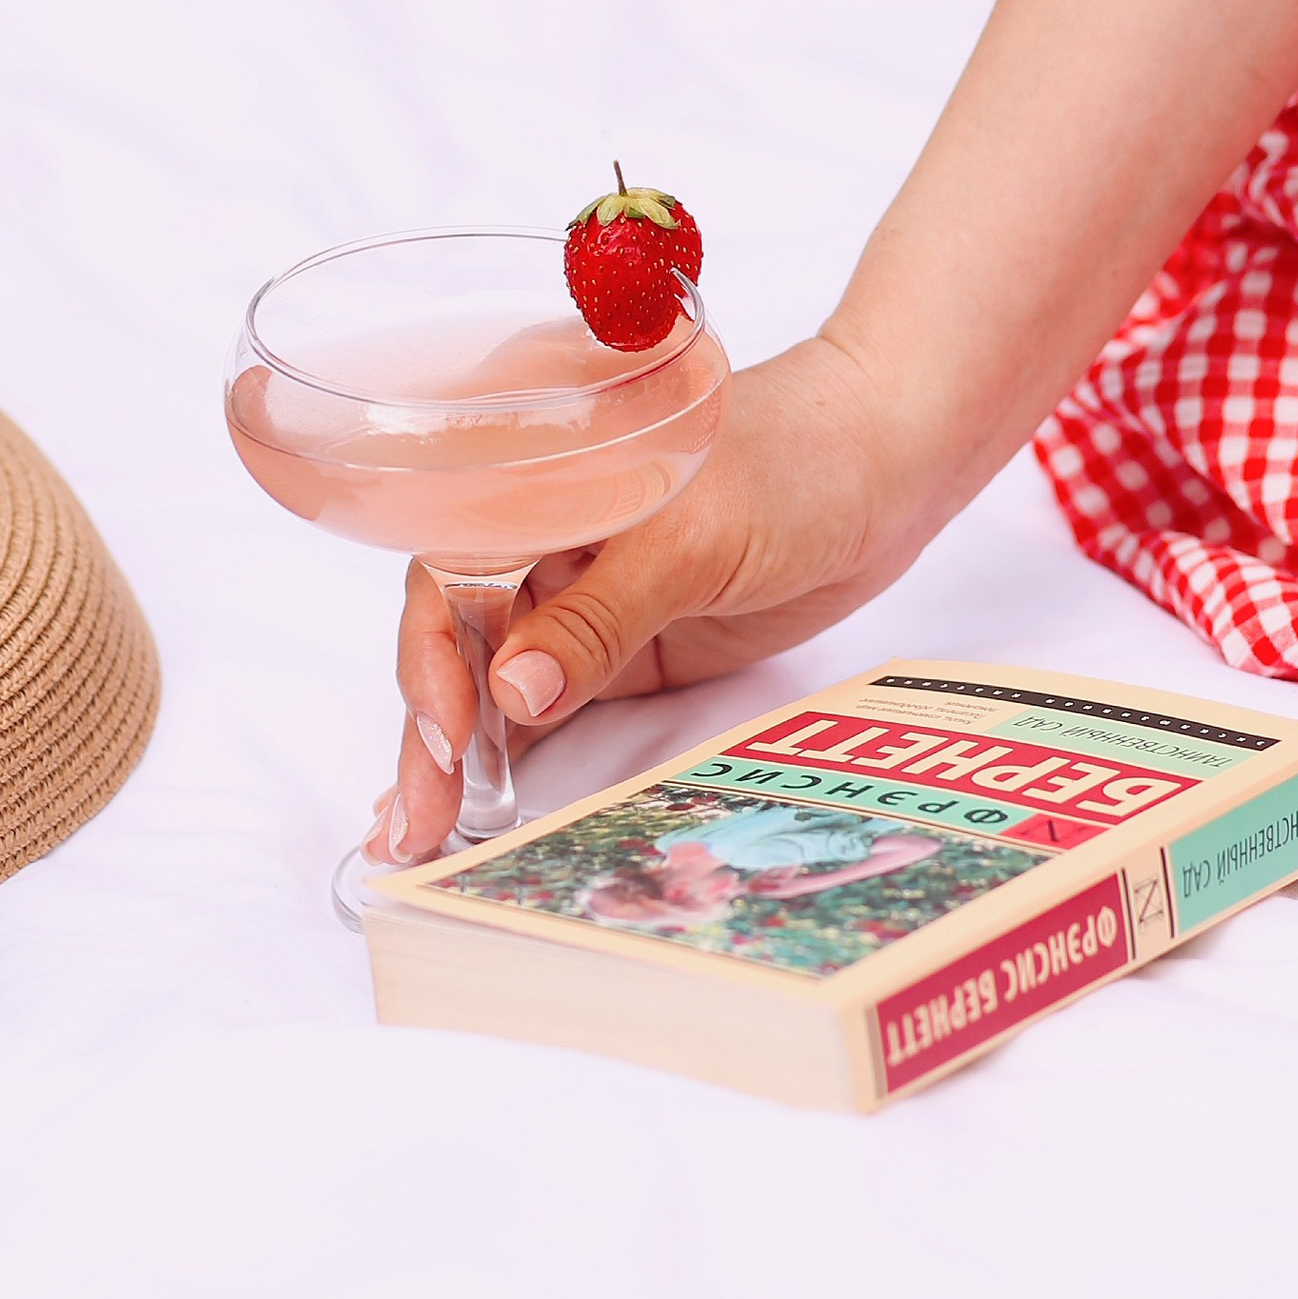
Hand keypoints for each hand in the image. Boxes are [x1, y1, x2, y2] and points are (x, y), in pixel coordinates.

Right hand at [365, 331, 940, 865]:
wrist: (886, 464)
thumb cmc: (791, 459)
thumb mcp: (692, 538)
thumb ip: (600, 616)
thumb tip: (511, 695)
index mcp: (534, 486)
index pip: (447, 573)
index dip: (431, 657)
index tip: (444, 735)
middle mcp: (541, 543)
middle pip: (457, 642)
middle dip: (427, 735)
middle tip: (410, 825)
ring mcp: (581, 601)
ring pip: (496, 685)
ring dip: (454, 760)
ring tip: (413, 839)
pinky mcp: (623, 648)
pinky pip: (552, 705)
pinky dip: (512, 756)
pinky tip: (473, 812)